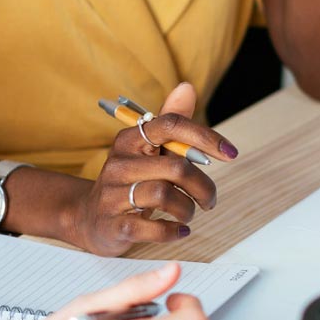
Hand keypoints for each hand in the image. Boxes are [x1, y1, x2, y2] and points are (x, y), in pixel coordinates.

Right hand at [66, 83, 238, 256]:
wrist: (88, 218)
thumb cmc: (129, 182)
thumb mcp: (148, 152)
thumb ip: (170, 123)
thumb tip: (187, 88)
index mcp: (130, 140)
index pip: (170, 125)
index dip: (205, 137)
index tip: (230, 153)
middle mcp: (119, 163)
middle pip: (175, 167)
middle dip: (203, 186)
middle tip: (209, 200)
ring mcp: (113, 195)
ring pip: (164, 195)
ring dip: (187, 209)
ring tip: (188, 214)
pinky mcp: (113, 225)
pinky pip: (150, 228)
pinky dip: (172, 231)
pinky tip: (179, 230)